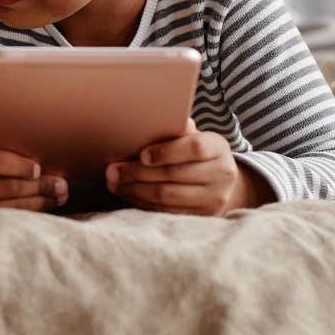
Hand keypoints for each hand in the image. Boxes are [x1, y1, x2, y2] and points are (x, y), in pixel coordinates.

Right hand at [0, 113, 67, 210]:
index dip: (16, 165)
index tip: (38, 168)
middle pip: (4, 188)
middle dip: (37, 186)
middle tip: (61, 183)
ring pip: (9, 208)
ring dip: (39, 201)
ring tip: (60, 194)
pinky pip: (8, 220)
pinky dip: (30, 213)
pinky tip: (46, 205)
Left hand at [106, 118, 269, 215]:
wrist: (219, 181)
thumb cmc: (195, 152)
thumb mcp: (190, 137)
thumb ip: (175, 130)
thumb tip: (151, 118)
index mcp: (218, 147)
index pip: (194, 148)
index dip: (165, 151)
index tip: (141, 154)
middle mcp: (222, 174)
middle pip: (174, 174)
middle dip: (137, 172)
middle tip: (112, 170)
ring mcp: (214, 198)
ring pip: (167, 196)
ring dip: (135, 189)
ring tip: (114, 182)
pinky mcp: (202, 216)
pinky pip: (166, 211)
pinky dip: (142, 202)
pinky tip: (127, 193)